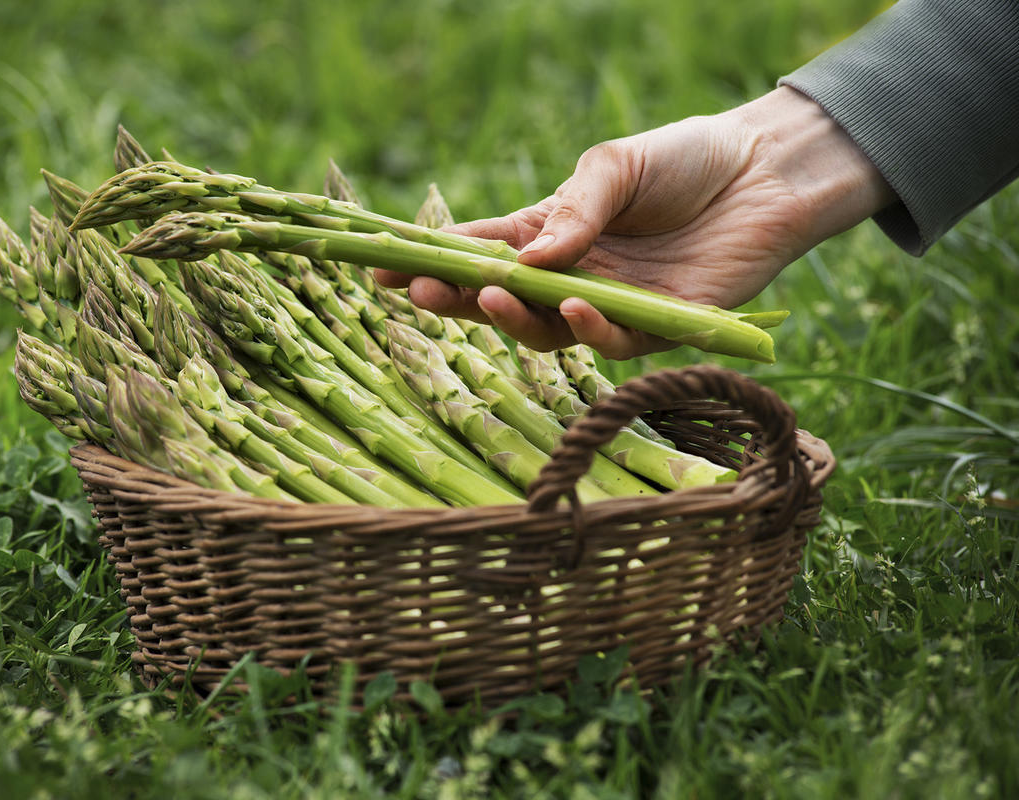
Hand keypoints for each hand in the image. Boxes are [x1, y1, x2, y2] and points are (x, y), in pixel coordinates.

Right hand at [376, 87, 894, 358]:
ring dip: (515, 320)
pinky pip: (615, 344)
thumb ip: (572, 211)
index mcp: (551, 234)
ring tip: (488, 297)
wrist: (765, 171)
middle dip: (458, 301)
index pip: (480, 254)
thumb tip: (528, 262)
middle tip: (422, 295)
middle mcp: (573, 278)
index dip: (432, 264)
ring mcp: (612, 307)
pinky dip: (591, 331)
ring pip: (548, 332)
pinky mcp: (660, 330)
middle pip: (503, 302)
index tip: (382, 270)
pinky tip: (575, 307)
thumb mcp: (613, 166)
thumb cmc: (683, 160)